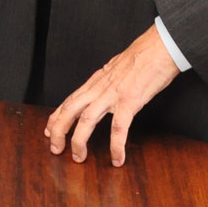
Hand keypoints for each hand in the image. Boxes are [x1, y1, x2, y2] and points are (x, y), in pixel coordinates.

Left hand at [45, 24, 179, 166]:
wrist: (158, 47)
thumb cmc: (141, 56)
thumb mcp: (116, 68)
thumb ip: (107, 80)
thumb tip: (104, 86)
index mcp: (96, 81)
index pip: (69, 101)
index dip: (56, 117)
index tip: (49, 130)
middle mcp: (99, 88)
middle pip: (69, 110)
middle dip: (58, 131)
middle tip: (55, 149)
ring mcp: (112, 95)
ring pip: (86, 120)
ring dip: (79, 141)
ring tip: (79, 158)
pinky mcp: (130, 101)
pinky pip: (119, 128)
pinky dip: (116, 146)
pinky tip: (117, 159)